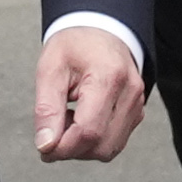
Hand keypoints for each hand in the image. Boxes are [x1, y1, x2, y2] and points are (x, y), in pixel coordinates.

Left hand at [32, 18, 146, 164]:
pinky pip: (114, 142)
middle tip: (52, 131)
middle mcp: (130, 93)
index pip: (88, 130)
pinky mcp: (136, 114)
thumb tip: (46, 145)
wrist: (100, 31)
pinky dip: (93, 141)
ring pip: (109, 149)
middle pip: (100, 145)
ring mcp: (136, 105)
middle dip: (71, 149)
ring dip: (82, 147)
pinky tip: (81, 120)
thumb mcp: (50, 68)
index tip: (44, 148)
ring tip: (67, 120)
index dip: (63, 147)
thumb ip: (46, 109)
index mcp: (108, 76)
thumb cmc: (75, 45)